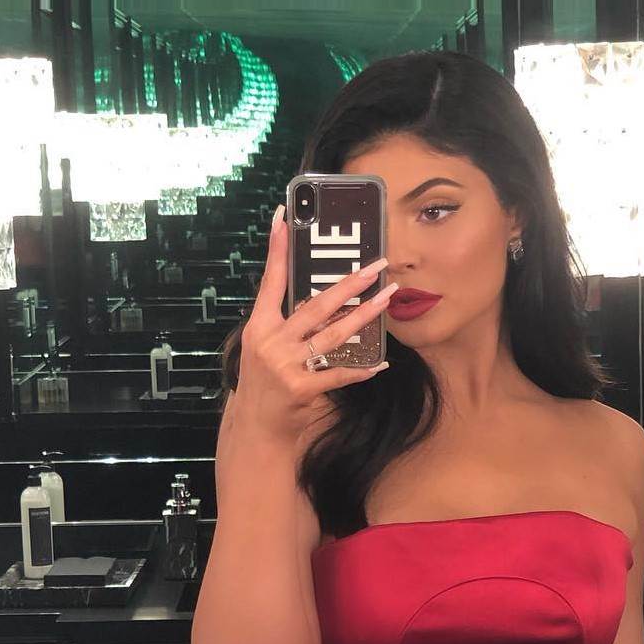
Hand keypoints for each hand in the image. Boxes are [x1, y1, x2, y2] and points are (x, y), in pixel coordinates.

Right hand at [233, 204, 395, 438]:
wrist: (256, 426)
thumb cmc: (263, 383)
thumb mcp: (263, 348)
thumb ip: (286, 325)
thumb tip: (320, 302)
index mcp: (260, 326)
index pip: (270, 281)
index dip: (277, 250)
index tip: (283, 217)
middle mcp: (272, 341)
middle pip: (316, 305)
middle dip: (349, 284)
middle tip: (375, 266)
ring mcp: (286, 365)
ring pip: (334, 334)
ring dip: (365, 316)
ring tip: (388, 298)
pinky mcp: (302, 388)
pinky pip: (339, 374)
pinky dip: (360, 369)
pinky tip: (379, 363)